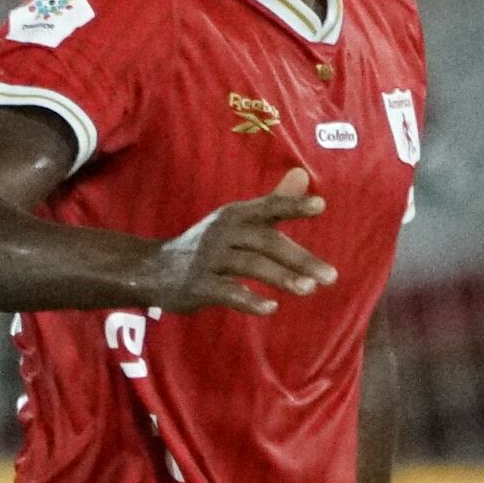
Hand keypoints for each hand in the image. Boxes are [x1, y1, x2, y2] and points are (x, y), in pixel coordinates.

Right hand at [148, 166, 334, 316]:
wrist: (153, 268)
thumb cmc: (208, 244)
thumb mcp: (236, 219)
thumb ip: (273, 202)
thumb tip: (303, 175)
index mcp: (235, 215)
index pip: (267, 207)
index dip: (292, 204)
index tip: (321, 205)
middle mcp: (223, 232)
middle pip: (265, 242)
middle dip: (299, 258)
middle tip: (330, 276)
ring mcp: (208, 259)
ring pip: (248, 265)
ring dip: (280, 277)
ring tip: (308, 290)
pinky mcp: (198, 285)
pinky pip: (226, 291)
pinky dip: (248, 299)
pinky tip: (271, 308)